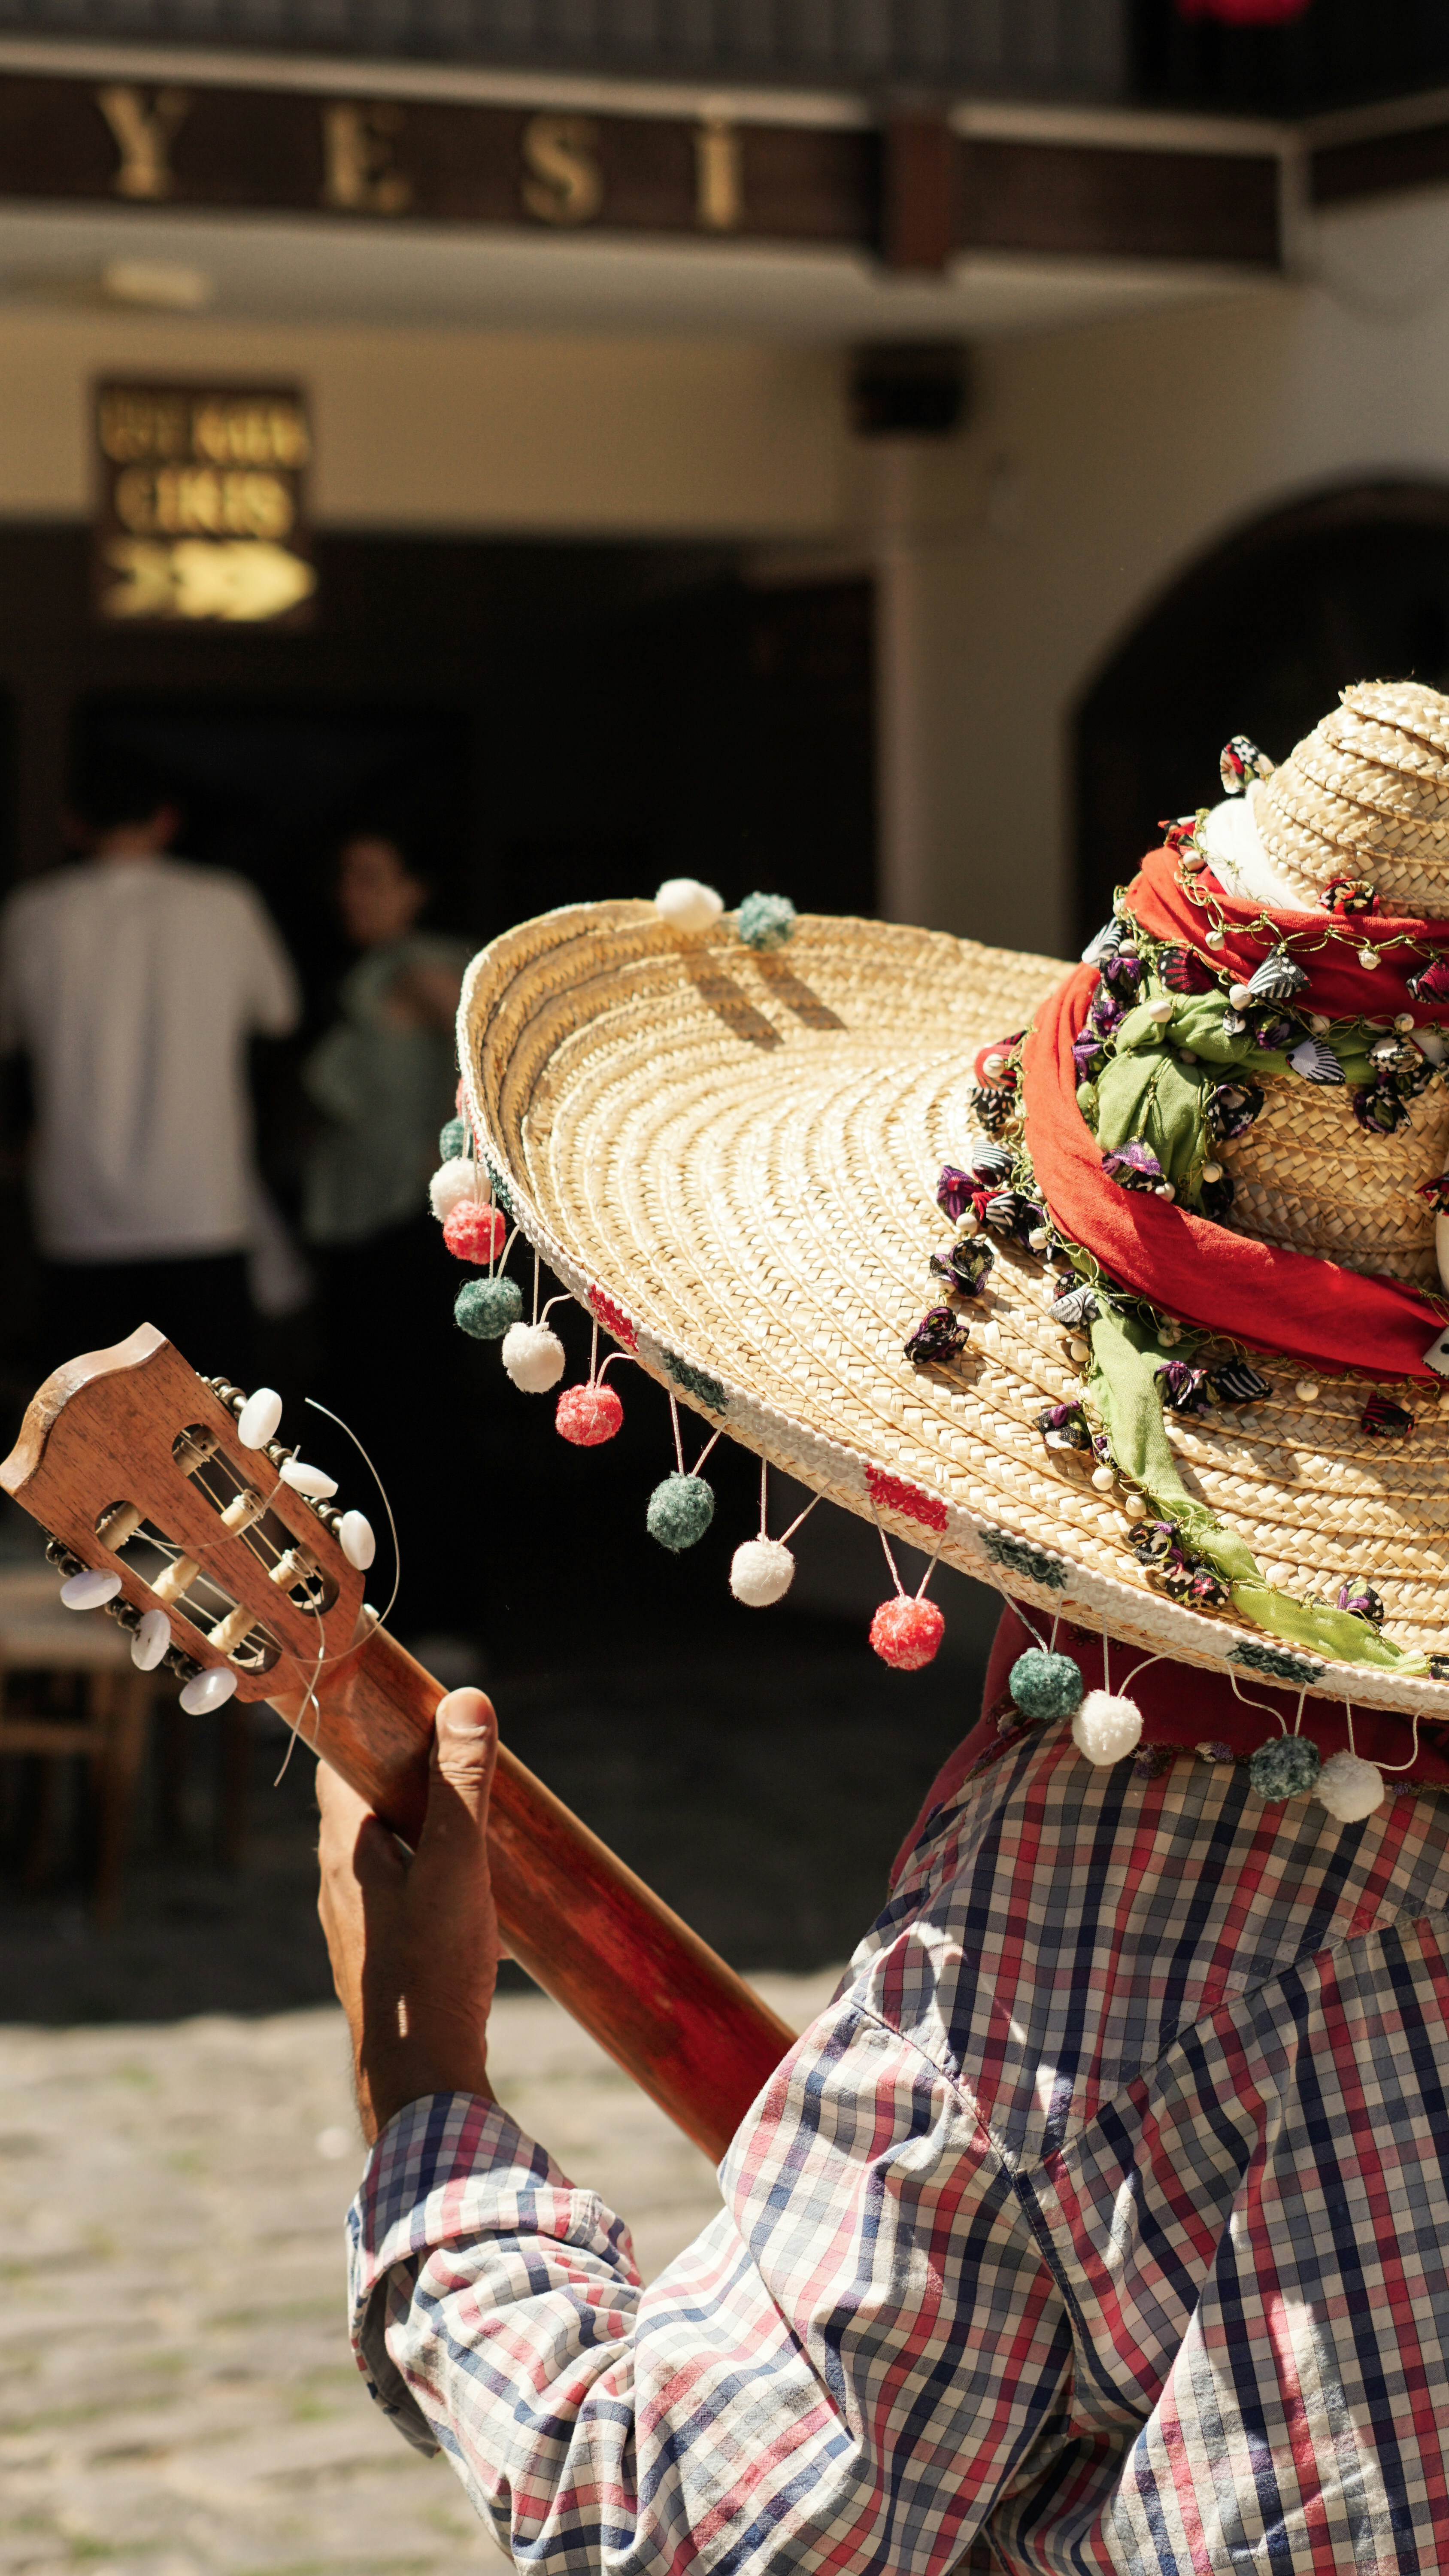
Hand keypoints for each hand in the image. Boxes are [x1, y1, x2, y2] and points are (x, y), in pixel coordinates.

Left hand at [317, 1688, 500, 2142]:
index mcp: (345, 1852)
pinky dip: (438, 1881)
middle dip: (415, 1780)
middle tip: (469, 1761)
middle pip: (369, 1807)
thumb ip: (462, 1785)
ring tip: (484, 1827)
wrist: (420, 2080)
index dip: (373, 1729)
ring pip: (391, 1856)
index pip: (340, 1765)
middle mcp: (341, 1886)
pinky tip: (482, 1900)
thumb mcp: (457, 1866)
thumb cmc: (430, 1972)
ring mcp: (361, 1928)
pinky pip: (407, 1899)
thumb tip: (466, 1702)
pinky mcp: (386, 1960)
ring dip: (431, 1835)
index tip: (417, 1708)